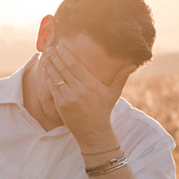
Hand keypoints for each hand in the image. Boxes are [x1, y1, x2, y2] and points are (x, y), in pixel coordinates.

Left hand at [38, 39, 136, 153]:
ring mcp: (68, 98)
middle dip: (56, 58)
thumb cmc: (103, 110)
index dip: (66, 55)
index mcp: (91, 85)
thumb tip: (133, 65)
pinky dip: (48, 79)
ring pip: (56, 78)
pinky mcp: (61, 105)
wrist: (93, 132)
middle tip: (50, 49)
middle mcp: (79, 90)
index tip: (60, 47)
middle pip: (64, 69)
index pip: (76, 66)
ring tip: (45, 57)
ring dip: (49, 66)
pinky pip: (52, 89)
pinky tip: (45, 71)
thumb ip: (121, 77)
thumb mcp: (113, 93)